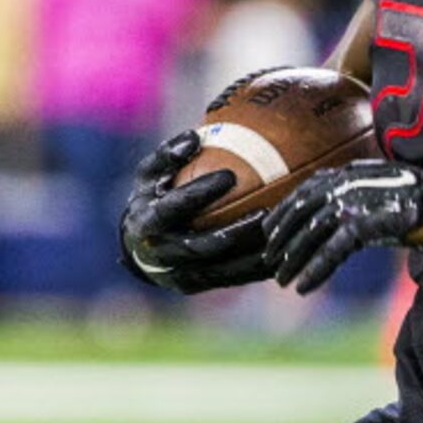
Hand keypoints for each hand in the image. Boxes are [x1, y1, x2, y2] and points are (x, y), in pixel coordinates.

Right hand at [118, 131, 269, 295]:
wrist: (140, 246)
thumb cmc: (151, 198)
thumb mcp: (149, 174)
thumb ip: (168, 155)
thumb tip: (195, 137)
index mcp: (146, 222)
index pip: (171, 208)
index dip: (197, 194)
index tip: (229, 176)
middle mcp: (161, 253)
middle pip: (202, 246)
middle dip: (235, 231)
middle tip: (266, 211)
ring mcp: (179, 274)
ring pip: (222, 269)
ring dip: (252, 254)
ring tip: (280, 232)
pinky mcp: (197, 286)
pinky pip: (232, 279)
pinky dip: (257, 268)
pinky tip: (282, 252)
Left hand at [263, 159, 422, 294]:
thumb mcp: (387, 185)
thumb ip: (362, 191)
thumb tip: (346, 209)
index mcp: (349, 172)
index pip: (305, 190)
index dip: (284, 212)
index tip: (271, 230)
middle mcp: (344, 184)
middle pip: (300, 212)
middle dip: (282, 238)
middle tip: (270, 259)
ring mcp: (352, 204)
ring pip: (310, 235)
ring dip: (293, 260)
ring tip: (282, 279)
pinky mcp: (363, 226)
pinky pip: (330, 253)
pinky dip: (314, 271)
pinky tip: (303, 287)